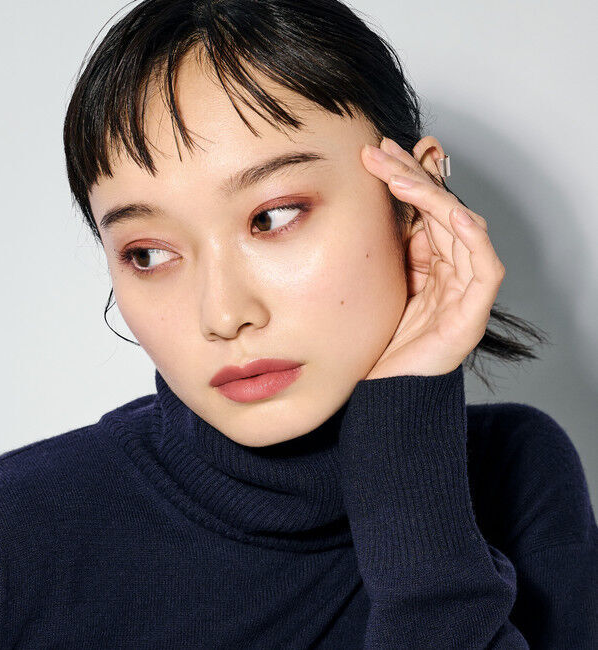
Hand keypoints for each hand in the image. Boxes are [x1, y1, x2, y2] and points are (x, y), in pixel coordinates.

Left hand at [360, 137, 505, 378]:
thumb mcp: (378, 282)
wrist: (384, 391)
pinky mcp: (471, 314)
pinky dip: (472, 239)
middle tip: (379, 151)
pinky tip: (453, 214)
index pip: (425, 208)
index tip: (377, 152)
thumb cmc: (378, 340)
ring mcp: (464, 291)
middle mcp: (451, 270)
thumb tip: (376, 203)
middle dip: (411, 176)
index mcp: (429, 262)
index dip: (406, 177)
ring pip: (462, 229)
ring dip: (432, 197)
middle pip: (442, 210)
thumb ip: (388, 247)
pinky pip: (485, 269)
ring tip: (399, 175)